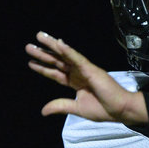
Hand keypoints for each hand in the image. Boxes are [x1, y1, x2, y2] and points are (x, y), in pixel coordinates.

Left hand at [25, 32, 147, 124]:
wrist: (119, 110)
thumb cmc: (103, 109)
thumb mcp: (77, 108)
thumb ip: (61, 106)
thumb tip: (43, 111)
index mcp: (75, 83)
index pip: (55, 73)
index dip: (43, 68)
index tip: (30, 62)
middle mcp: (78, 73)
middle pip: (57, 61)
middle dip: (43, 53)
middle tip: (29, 46)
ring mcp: (84, 69)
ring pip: (65, 55)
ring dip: (52, 46)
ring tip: (39, 36)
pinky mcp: (91, 69)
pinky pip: (77, 58)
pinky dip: (68, 51)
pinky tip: (58, 44)